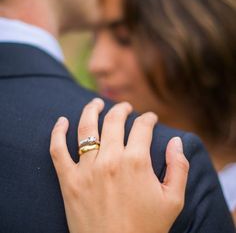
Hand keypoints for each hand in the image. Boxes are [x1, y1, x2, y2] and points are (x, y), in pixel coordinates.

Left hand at [50, 98, 188, 232]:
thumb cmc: (146, 229)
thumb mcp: (173, 200)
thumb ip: (178, 166)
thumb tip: (176, 140)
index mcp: (136, 161)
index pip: (142, 127)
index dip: (148, 119)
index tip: (150, 118)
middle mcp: (110, 159)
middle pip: (114, 120)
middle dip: (122, 109)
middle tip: (126, 108)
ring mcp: (87, 169)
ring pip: (86, 127)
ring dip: (91, 110)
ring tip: (97, 103)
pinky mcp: (68, 181)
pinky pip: (57, 150)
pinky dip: (57, 132)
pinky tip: (61, 121)